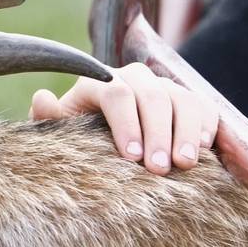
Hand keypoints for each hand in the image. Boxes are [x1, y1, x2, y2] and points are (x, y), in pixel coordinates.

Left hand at [31, 61, 219, 174]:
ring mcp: (162, 86)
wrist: (99, 143)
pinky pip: (203, 106)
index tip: (131, 158)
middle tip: (159, 169)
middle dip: (158, 133)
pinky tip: (203, 151)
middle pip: (153, 96)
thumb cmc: (76, 139)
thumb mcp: (60, 132)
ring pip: (182, 98)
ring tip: (184, 164)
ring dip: (186, 132)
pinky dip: (206, 126)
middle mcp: (133, 77)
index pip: (116, 93)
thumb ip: (50, 119)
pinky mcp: (186, 100)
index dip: (126, 124)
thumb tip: (42, 97)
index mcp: (99, 81)